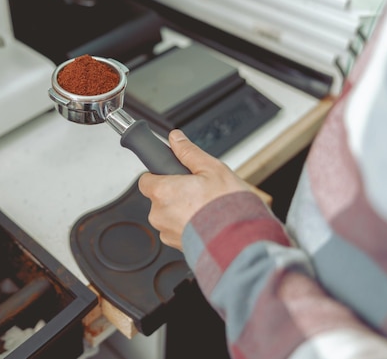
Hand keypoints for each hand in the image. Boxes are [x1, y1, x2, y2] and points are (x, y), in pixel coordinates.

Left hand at [138, 129, 249, 249]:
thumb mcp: (212, 169)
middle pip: (158, 198)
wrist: (241, 241)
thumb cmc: (227, 206)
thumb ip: (189, 152)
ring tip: (205, 207)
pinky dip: (188, 226)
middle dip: (174, 193)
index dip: (159, 175)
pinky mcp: (177, 247)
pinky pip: (177, 231)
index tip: (173, 174)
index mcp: (163, 192)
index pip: (146, 180)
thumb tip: (176, 138)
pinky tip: (206, 222)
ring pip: (168, 215)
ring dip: (181, 210)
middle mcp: (159, 214)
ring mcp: (167, 233)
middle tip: (197, 190)